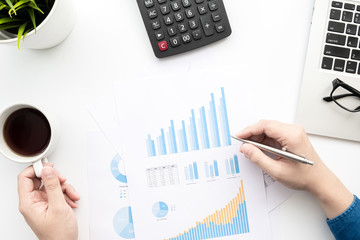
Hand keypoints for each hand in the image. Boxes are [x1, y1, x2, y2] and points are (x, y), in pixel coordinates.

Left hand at [18, 165, 79, 239]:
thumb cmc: (58, 234)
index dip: (37, 169)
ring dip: (64, 188)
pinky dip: (66, 194)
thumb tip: (47, 170)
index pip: (25, 178)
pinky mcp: (50, 205)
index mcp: (28, 203)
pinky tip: (71, 201)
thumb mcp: (58, 206)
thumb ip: (52, 186)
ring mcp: (42, 203)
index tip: (49, 167)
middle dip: (54, 178)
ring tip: (70, 195)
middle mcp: (33, 202)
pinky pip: (57, 192)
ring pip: (51, 185)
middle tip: (62, 180)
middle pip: (39, 179)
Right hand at [237, 120, 352, 218]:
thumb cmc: (305, 177)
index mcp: (292, 136)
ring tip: (248, 147)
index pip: (265, 126)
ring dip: (257, 137)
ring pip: (269, 129)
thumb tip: (246, 148)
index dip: (249, 130)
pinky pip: (274, 134)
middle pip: (266, 125)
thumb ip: (259, 158)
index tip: (239, 136)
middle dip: (252, 133)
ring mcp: (293, 133)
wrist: (319, 180)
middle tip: (241, 143)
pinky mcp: (292, 137)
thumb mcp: (277, 170)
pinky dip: (264, 140)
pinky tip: (258, 147)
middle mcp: (294, 131)